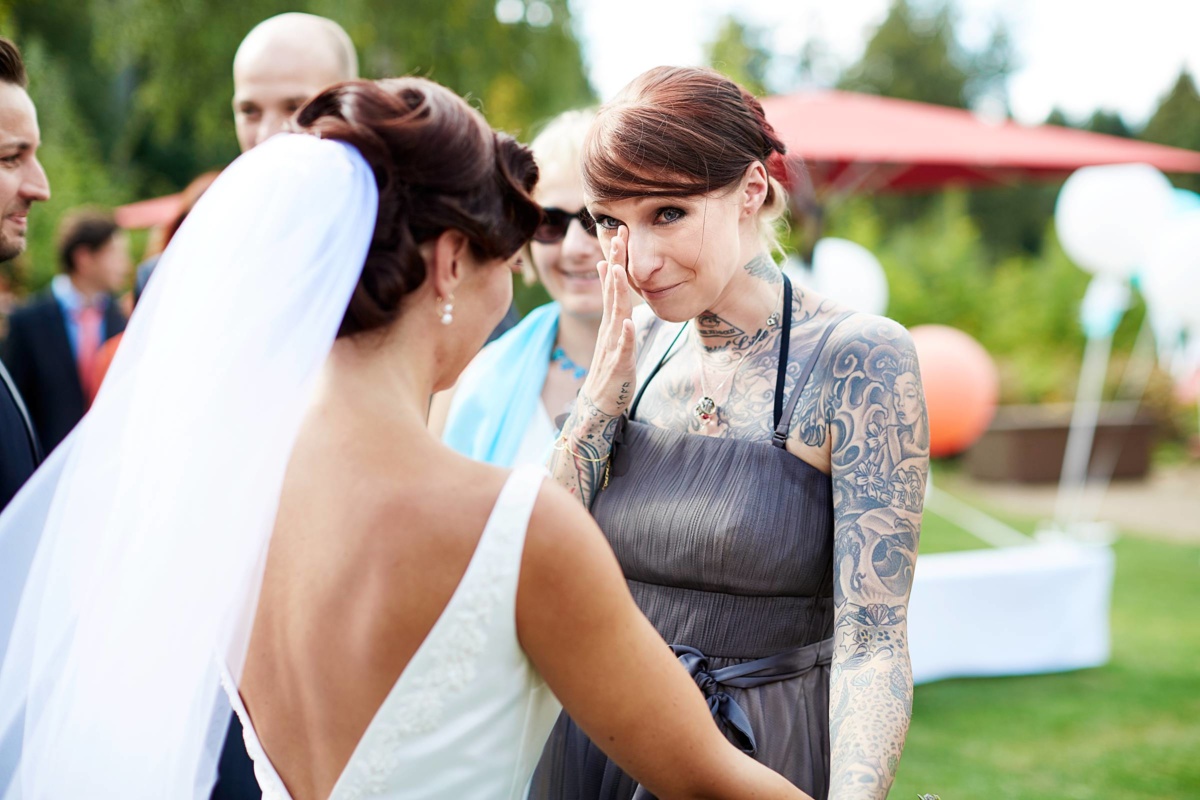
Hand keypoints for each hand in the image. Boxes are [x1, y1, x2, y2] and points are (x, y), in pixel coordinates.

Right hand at [583, 226, 636, 416]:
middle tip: (619, 237)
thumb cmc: (611, 363)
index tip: (620, 232)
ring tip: (620, 271)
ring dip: (617, 293)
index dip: (617, 258)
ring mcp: (613, 345)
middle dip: (617, 264)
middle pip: (614, 292)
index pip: (614, 283)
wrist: (600, 400)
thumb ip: (611, 300)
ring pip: (616, 315)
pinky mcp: (619, 365)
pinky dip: (626, 336)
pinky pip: (623, 349)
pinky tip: (628, 323)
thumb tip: (609, 269)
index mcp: (611, 319)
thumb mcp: (613, 327)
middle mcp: (610, 328)